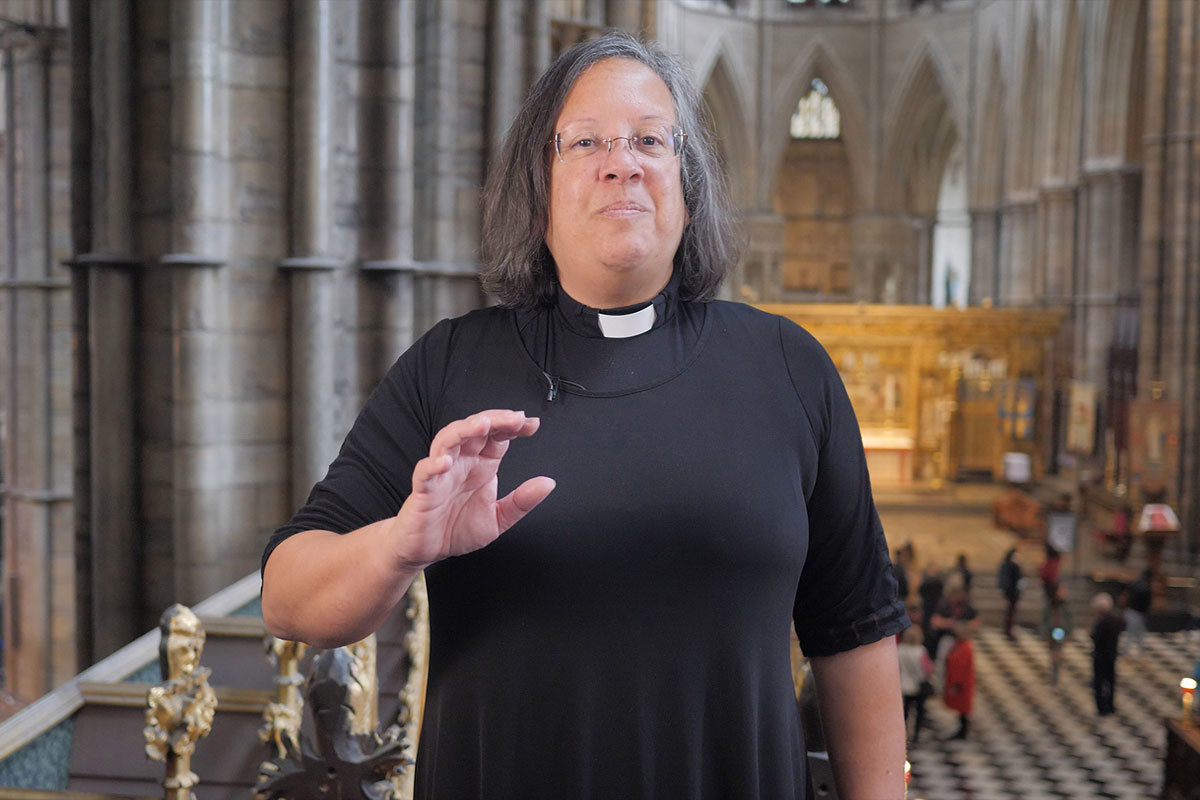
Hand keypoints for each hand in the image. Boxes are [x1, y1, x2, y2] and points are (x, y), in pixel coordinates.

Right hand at [390, 409, 554, 569]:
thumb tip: (548, 484)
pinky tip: (445, 462)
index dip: (513, 427)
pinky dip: (432, 465)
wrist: (427, 551)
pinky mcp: (423, 491)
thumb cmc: (456, 529)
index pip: (497, 437)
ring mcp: (441, 474)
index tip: (532, 424)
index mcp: (480, 466)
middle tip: (515, 419)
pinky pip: (424, 473)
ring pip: (448, 441)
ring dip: (464, 430)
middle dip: (495, 420)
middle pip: (474, 430)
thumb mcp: (497, 519)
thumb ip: (521, 502)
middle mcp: (461, 464)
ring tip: (481, 425)